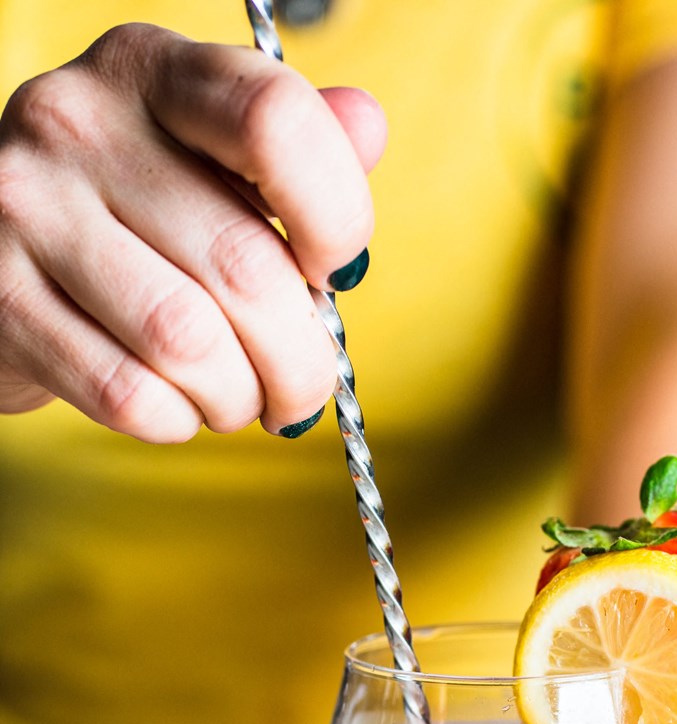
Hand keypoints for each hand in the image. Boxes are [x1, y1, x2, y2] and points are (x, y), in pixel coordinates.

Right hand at [0, 23, 385, 439]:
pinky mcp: (1, 302)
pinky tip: (177, 405)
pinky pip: (129, 395)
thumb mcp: (208, 160)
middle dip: (299, 357)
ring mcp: (28, 210)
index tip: (333, 271)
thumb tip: (364, 126)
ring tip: (237, 398)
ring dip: (237, 398)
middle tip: (302, 387)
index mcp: (153, 73)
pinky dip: (176, 421)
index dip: (335, 216)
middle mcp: (79, 123)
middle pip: (244, 265)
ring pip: (189, 343)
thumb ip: (291, 148)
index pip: (274, 122)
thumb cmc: (130, 218)